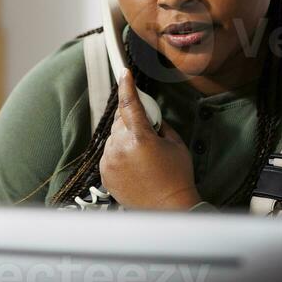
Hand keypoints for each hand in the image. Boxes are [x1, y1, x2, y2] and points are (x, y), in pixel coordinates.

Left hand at [99, 68, 201, 209]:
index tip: (124, 73)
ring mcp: (110, 162)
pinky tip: (134, 166)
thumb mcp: (176, 145)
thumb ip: (160, 126)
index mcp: (140, 138)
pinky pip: (109, 154)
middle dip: (131, 121)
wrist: (167, 207)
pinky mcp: (105, 174)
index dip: (127, 86)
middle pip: (119, 121)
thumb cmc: (176, 177)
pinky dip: (118, 154)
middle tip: (147, 133)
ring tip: (142, 156)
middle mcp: (120, 148)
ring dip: (124, 139)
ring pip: (113, 138)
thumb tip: (150, 117)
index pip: (129, 104)